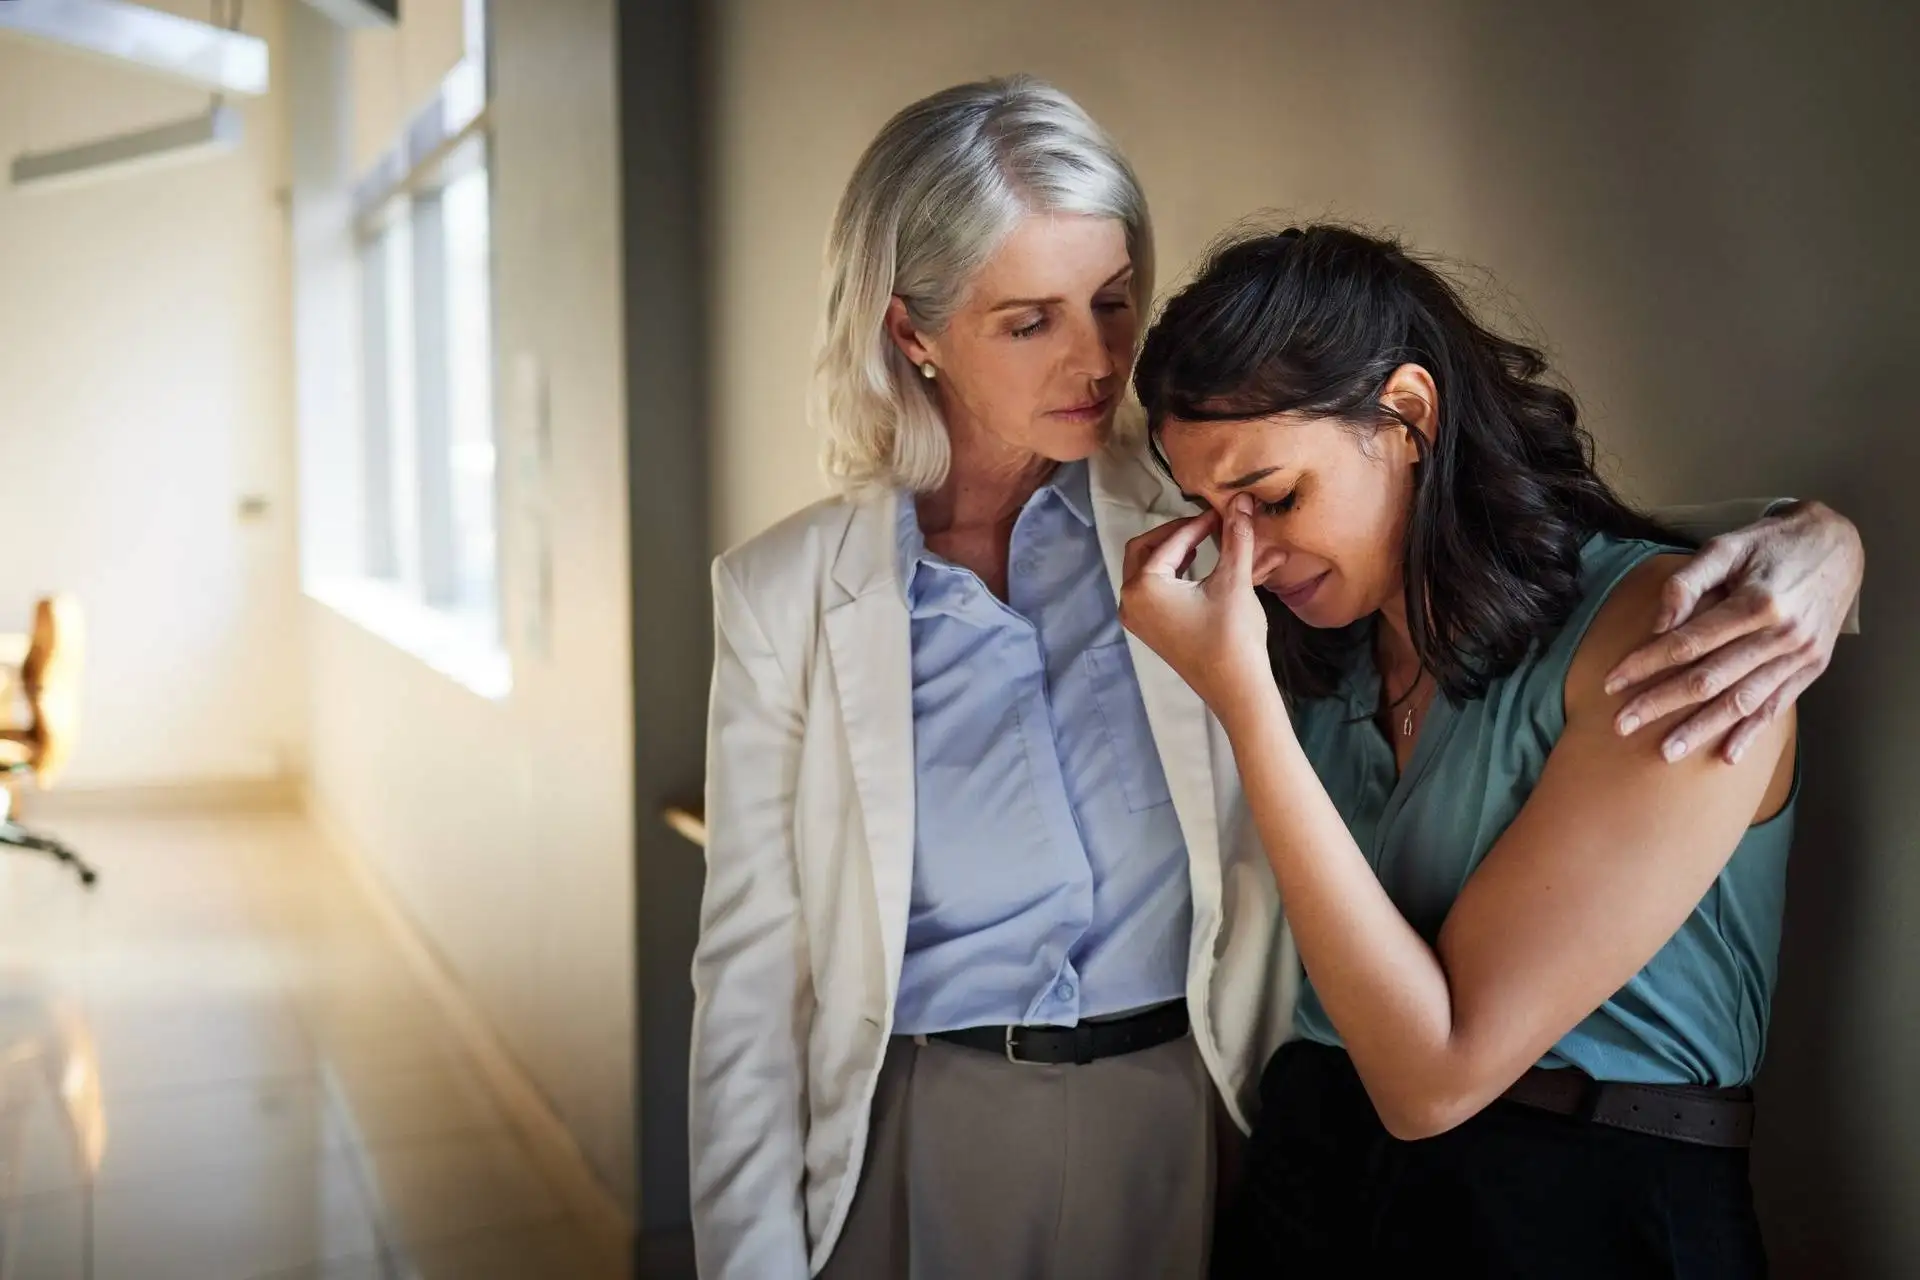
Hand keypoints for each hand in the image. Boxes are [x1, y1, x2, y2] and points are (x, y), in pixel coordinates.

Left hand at [1119, 496, 1272, 714]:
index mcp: (1142, 588)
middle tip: (1206, 525)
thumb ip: (1235, 537)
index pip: (1168, 542)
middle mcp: (1130, 602)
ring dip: (1171, 552)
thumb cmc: (1233, 637)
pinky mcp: (1148, 629)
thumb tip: (1242, 500)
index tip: (1221, 512)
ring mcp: (1136, 618)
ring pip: (1145, 570)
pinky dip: (1169, 573)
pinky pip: (1150, 590)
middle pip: (1143, 550)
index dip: (1196, 523)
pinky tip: (1195, 566)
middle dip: (1175, 534)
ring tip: (1203, 542)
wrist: (1236, 688)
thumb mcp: (1234, 580)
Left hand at [1605, 500, 1862, 762]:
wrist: (1838, 544)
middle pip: (1709, 679)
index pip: (1688, 643)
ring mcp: (1800, 656)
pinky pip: (1778, 706)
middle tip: (1621, 725)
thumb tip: (1657, 625)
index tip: (1611, 683)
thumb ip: (1687, 582)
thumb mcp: (1726, 546)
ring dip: (1701, 729)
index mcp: (1756, 603)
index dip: (1646, 664)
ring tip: (1666, 752)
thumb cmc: (1772, 544)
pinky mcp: (1813, 668)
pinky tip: (1727, 755)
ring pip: (1741, 701)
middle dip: (1660, 704)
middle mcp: (1780, 635)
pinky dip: (1752, 732)